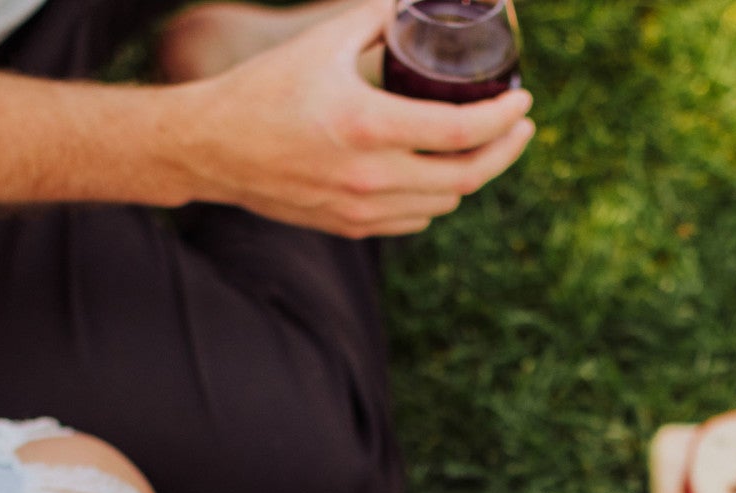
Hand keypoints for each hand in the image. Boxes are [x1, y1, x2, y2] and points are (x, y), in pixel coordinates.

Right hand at [163, 0, 534, 235]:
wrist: (211, 147)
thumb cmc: (266, 86)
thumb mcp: (325, 41)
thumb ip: (379, 18)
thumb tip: (419, 0)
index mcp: (368, 126)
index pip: (462, 131)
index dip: (505, 117)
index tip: (524, 100)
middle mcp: (369, 176)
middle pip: (467, 176)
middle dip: (505, 150)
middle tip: (520, 125)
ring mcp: (361, 209)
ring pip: (445, 202)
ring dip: (472, 174)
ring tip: (483, 143)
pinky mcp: (350, 226)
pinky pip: (415, 219)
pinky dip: (437, 197)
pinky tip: (440, 173)